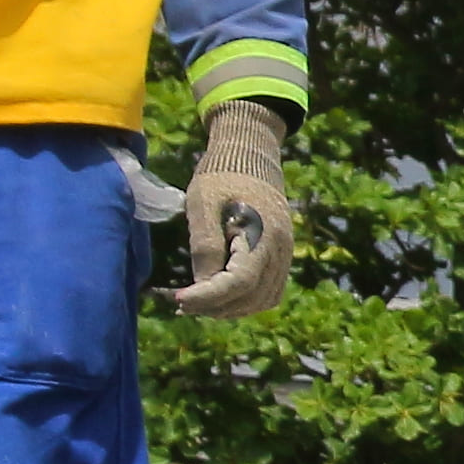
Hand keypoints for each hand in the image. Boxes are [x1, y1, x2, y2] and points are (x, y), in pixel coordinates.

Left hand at [166, 100, 295, 317]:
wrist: (249, 155)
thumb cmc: (220, 176)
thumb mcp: (203, 204)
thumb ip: (204, 245)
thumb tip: (202, 286)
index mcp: (262, 235)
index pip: (238, 283)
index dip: (208, 297)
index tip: (178, 299)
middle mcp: (280, 250)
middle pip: (250, 297)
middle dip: (215, 306)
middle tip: (182, 302)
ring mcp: (284, 255)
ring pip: (261, 300)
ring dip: (230, 307)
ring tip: (200, 301)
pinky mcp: (281, 258)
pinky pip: (267, 293)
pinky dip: (244, 301)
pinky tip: (220, 294)